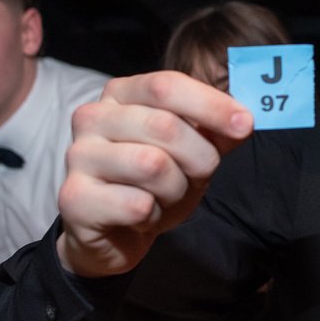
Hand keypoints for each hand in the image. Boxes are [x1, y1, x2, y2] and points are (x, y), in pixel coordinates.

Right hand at [58, 72, 252, 277]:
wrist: (111, 234)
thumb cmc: (153, 184)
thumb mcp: (191, 151)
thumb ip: (215, 131)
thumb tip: (243, 120)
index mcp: (120, 94)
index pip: (166, 85)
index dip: (210, 104)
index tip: (245, 124)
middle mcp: (92, 117)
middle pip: (166, 126)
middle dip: (199, 158)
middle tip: (197, 177)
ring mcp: (79, 156)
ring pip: (153, 165)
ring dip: (175, 190)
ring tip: (163, 196)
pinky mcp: (74, 197)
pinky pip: (137, 204)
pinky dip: (152, 215)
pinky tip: (139, 215)